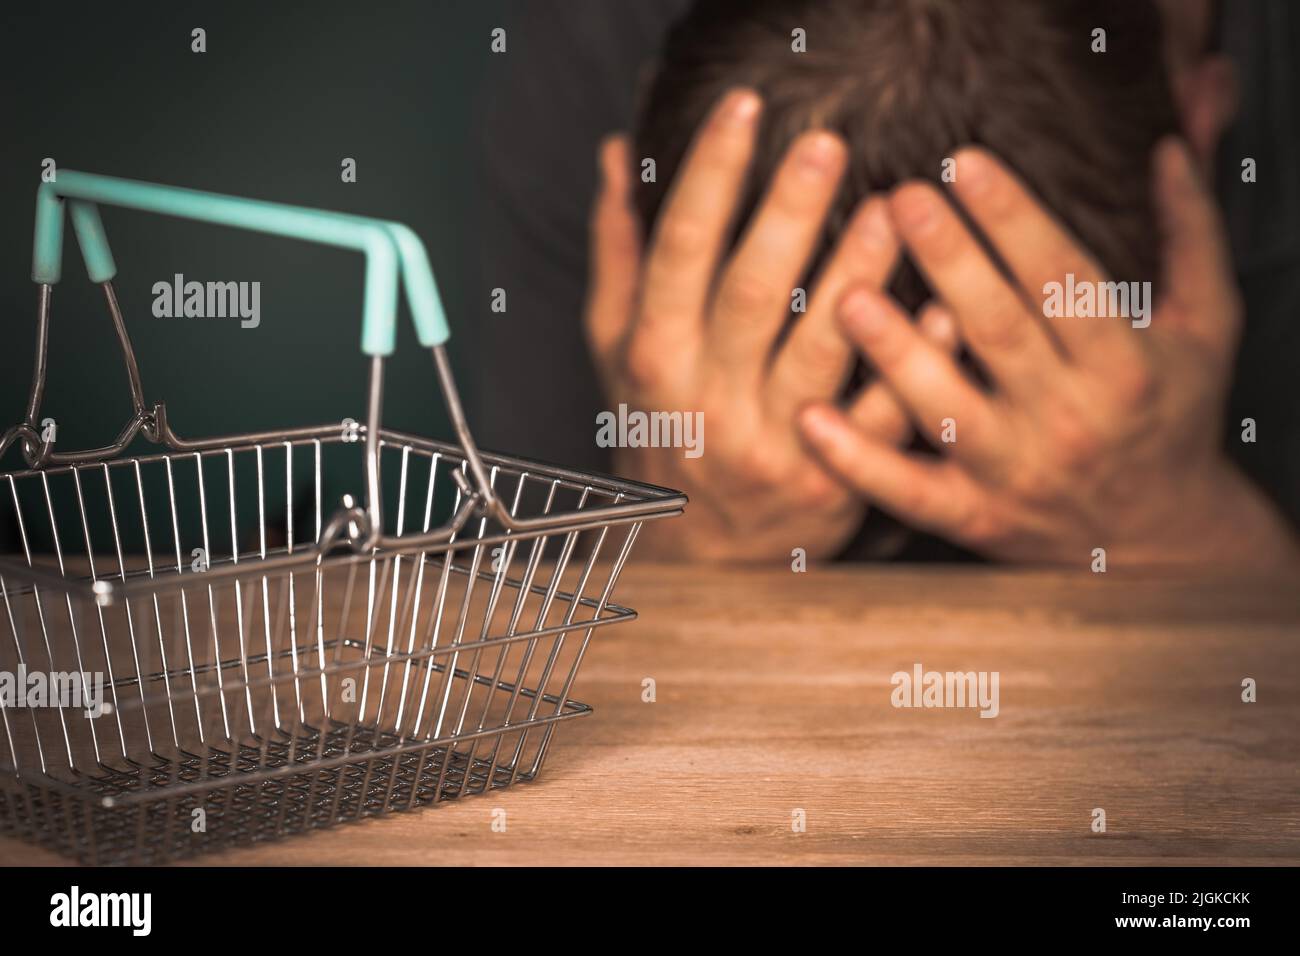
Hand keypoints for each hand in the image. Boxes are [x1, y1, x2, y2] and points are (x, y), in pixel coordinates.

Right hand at [586, 89, 947, 560]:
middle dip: (787, 213)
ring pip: (820, 350)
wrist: (700, 557)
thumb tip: (613, 157)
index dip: (709, 176)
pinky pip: (879, 416)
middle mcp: (706, 399)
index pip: (678, 252)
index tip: (741, 108)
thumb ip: (621, 255)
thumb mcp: (619, 352)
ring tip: (893, 206)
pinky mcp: (830, 478)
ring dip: (859, 274)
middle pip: (750, 294)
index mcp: (654, 356)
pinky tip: (940, 305)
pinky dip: (912, 360)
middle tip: (826, 143)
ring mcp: (770, 442)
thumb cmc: (661, 437)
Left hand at [799, 139, 1298, 568]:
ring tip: (846, 294)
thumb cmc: (1170, 412)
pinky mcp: (972, 516)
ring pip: (945, 408)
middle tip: (897, 198)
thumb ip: (1191, 236)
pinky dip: (856, 460)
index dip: (1015, 219)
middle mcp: (1068, 419)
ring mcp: (1013, 473)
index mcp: (1123, 365)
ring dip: (894, 352)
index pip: (1064, 280)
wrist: (1157, 537)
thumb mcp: (1207, 326)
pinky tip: (809, 417)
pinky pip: (907, 490)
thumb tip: (1167, 147)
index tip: (965, 161)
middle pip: (999, 331)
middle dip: (948, 261)